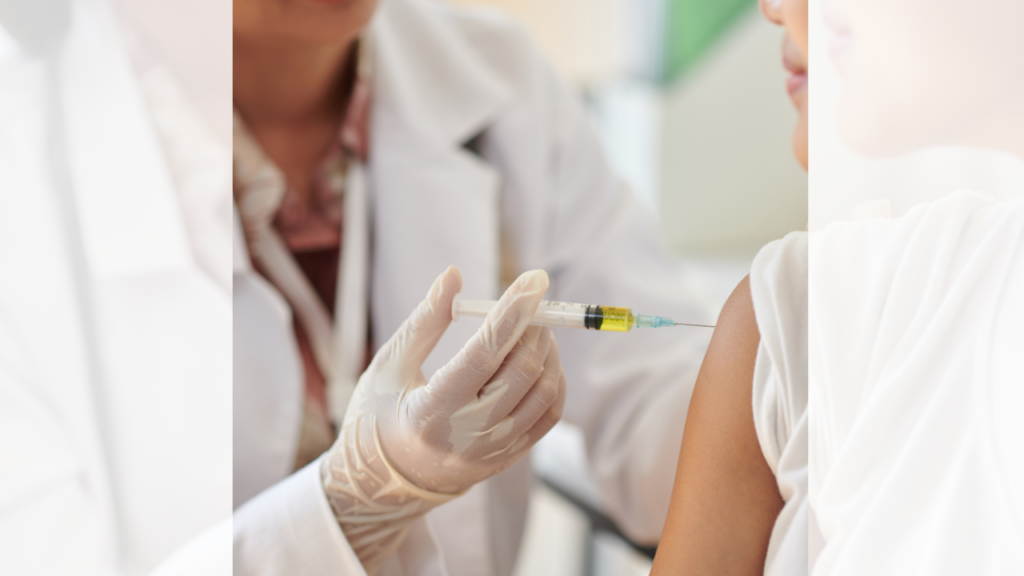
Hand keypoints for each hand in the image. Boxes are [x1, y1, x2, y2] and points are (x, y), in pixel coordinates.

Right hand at [322, 266, 565, 572]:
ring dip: (548, 351)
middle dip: (534, 327)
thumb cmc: (379, 414)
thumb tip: (454, 274)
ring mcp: (492, 452)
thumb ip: (426, 320)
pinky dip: (554, 381)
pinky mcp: (507, 458)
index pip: (484, 353)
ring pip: (544, 392)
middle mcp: (466, 436)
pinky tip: (539, 360)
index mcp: (430, 411)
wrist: (383, 481)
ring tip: (532, 329)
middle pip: (522, 372)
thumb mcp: (390, 365)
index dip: (513, 312)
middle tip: (529, 304)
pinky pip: (548, 416)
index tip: (535, 279)